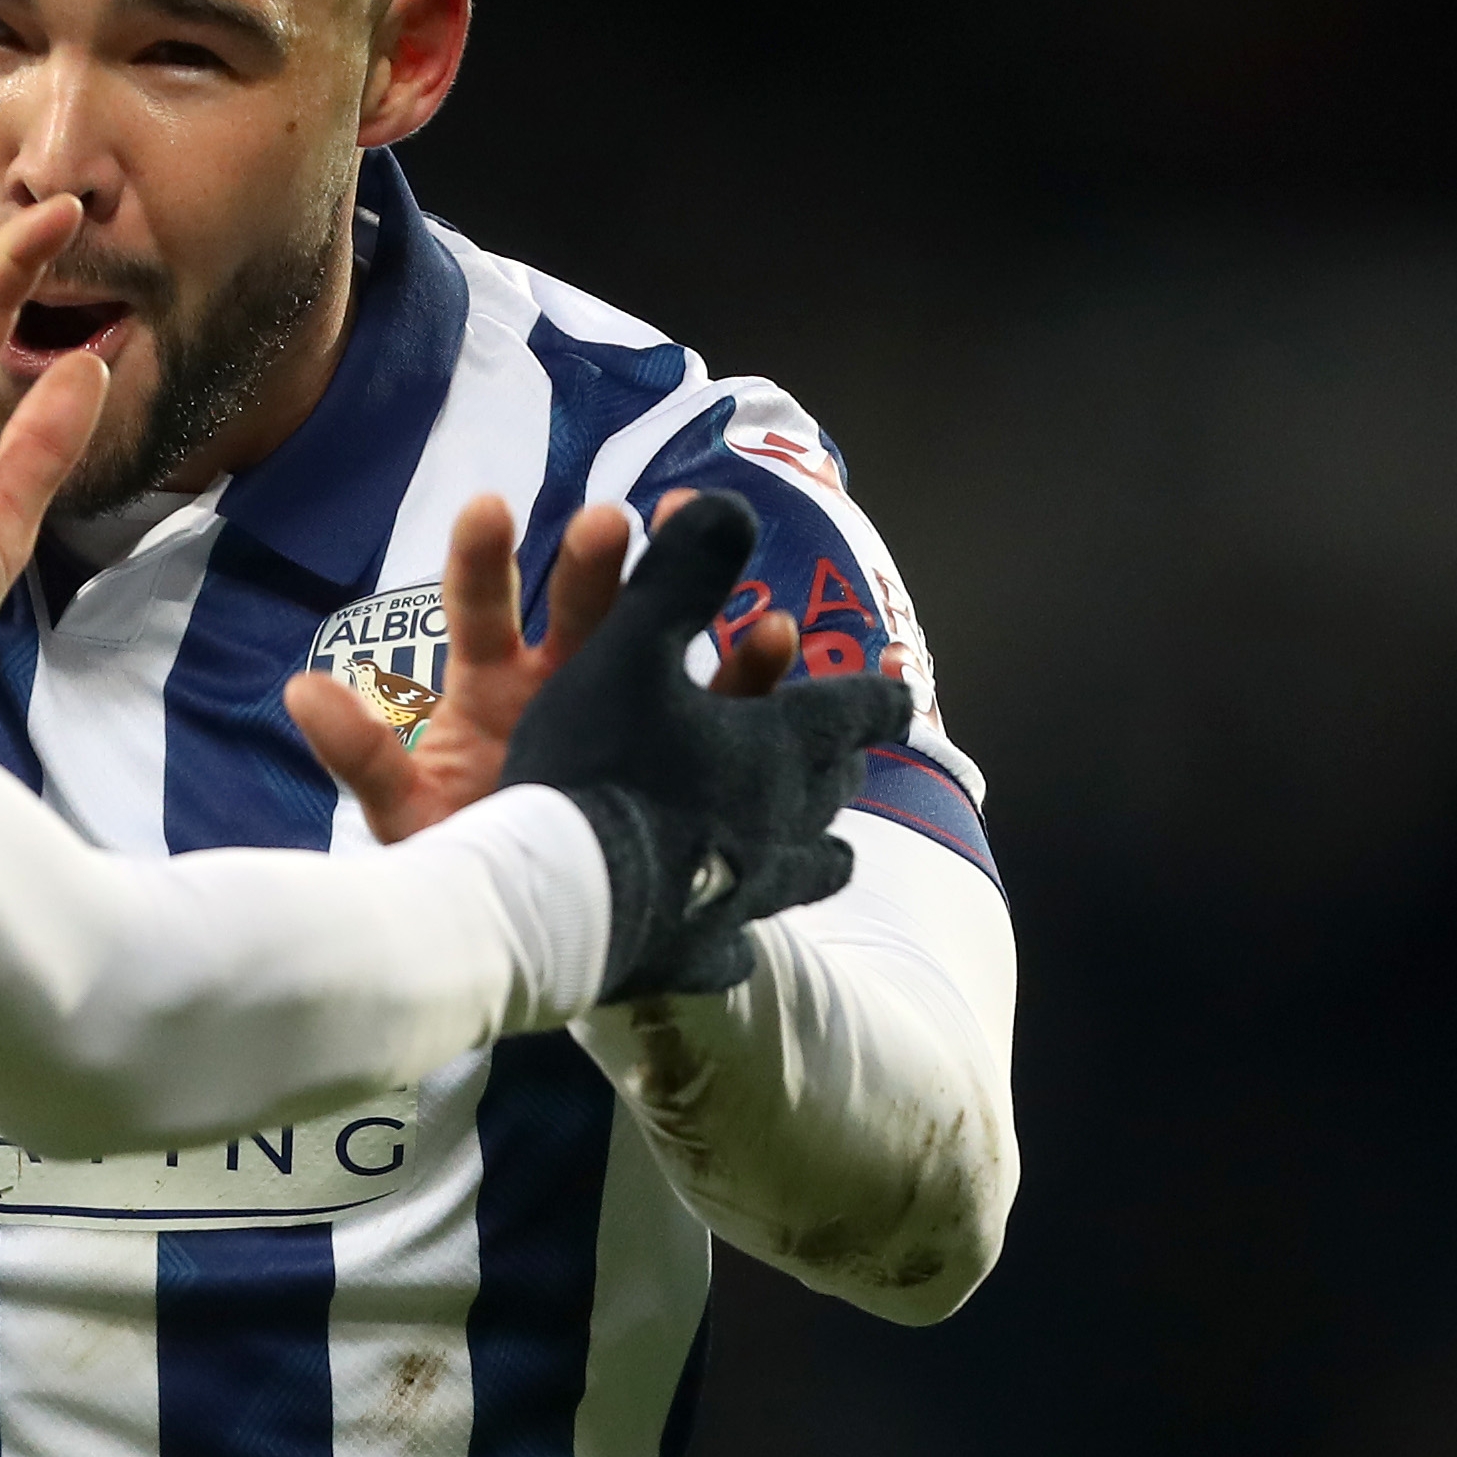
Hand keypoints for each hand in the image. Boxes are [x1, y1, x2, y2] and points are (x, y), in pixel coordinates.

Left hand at [289, 493, 800, 844]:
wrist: (544, 938)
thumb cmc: (469, 867)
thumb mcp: (413, 821)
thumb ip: (364, 759)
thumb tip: (298, 689)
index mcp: (491, 690)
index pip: (480, 610)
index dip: (481, 560)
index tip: (489, 507)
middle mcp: (565, 682)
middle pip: (579, 604)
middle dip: (594, 560)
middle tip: (608, 521)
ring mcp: (633, 711)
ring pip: (661, 631)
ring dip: (684, 586)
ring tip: (701, 540)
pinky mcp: (691, 751)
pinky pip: (728, 702)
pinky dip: (752, 668)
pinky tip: (773, 635)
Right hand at [494, 492, 903, 1001]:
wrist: (558, 893)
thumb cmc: (601, 760)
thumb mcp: (631, 647)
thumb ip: (681, 573)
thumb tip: (729, 501)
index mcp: (778, 746)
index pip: (852, 713)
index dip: (876, 698)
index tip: (898, 695)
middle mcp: (783, 824)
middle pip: (830, 791)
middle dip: (840, 770)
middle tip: (849, 765)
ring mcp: (748, 896)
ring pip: (804, 870)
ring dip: (814, 852)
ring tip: (825, 854)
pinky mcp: (700, 956)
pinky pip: (734, 945)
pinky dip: (738, 933)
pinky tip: (732, 940)